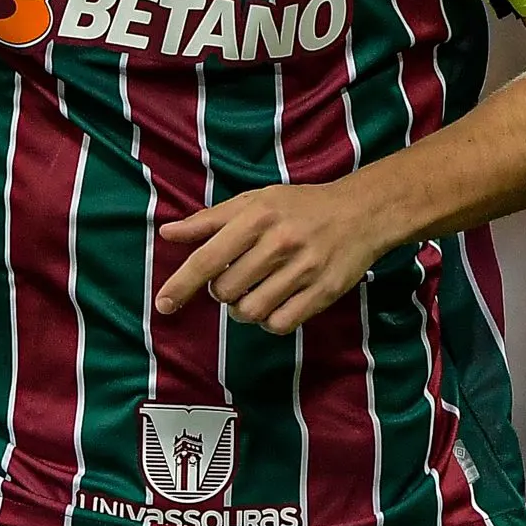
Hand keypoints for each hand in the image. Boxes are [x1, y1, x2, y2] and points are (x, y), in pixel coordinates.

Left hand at [156, 182, 392, 333]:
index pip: (209, 257)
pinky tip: (275, 304)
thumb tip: (168, 233)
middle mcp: (279, 242)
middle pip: (226, 290)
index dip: (182, 284)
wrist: (361, 213)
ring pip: (250, 312)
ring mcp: (303, 270)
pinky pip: (280, 324)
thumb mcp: (255, 202)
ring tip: (254, 293)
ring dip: (243, 309)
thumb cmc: (301, 206)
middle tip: (236, 279)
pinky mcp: (323, 293)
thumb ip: (210, 220)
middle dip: (222, 292)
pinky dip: (269, 321)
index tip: (164, 304)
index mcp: (258, 216)